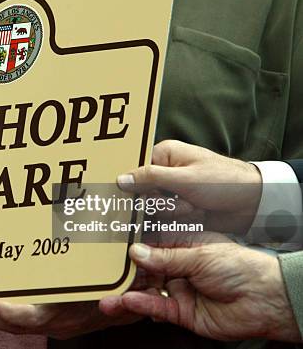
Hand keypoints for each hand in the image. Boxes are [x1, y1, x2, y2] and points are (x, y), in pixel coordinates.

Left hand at [0, 301, 140, 339]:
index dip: (13, 314)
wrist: (134, 301)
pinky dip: (2, 314)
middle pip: (16, 323)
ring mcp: (52, 321)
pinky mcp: (51, 318)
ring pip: (15, 323)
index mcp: (70, 314)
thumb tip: (105, 302)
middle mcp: (58, 322)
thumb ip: (113, 299)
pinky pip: (22, 319)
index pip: (35, 317)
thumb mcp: (120, 292)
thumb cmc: (123, 291)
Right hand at [117, 140, 261, 233]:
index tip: (139, 199)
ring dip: (175, 213)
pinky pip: (167, 220)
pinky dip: (181, 220)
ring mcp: (172, 192)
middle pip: (143, 194)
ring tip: (196, 207)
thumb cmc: (224, 181)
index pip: (135, 172)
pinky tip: (197, 214)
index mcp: (164, 155)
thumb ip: (150, 178)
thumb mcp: (185, 178)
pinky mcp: (179, 209)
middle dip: (163, 203)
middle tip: (185, 201)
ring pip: (155, 210)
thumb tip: (120, 179)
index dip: (136, 188)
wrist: (254, 202)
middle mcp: (165, 173)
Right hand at [120, 239, 299, 341]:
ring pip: (146, 290)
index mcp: (185, 244)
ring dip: (126, 292)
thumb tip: (135, 251)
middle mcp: (179, 266)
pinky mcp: (181, 311)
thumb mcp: (199, 254)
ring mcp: (179, 289)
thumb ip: (165, 256)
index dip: (131, 243)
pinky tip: (126, 301)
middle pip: (145, 268)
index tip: (109, 243)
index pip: (152, 242)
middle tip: (99, 272)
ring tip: (105, 295)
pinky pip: (156, 307)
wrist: (266, 300)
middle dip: (124, 272)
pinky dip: (141, 305)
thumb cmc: (241, 267)